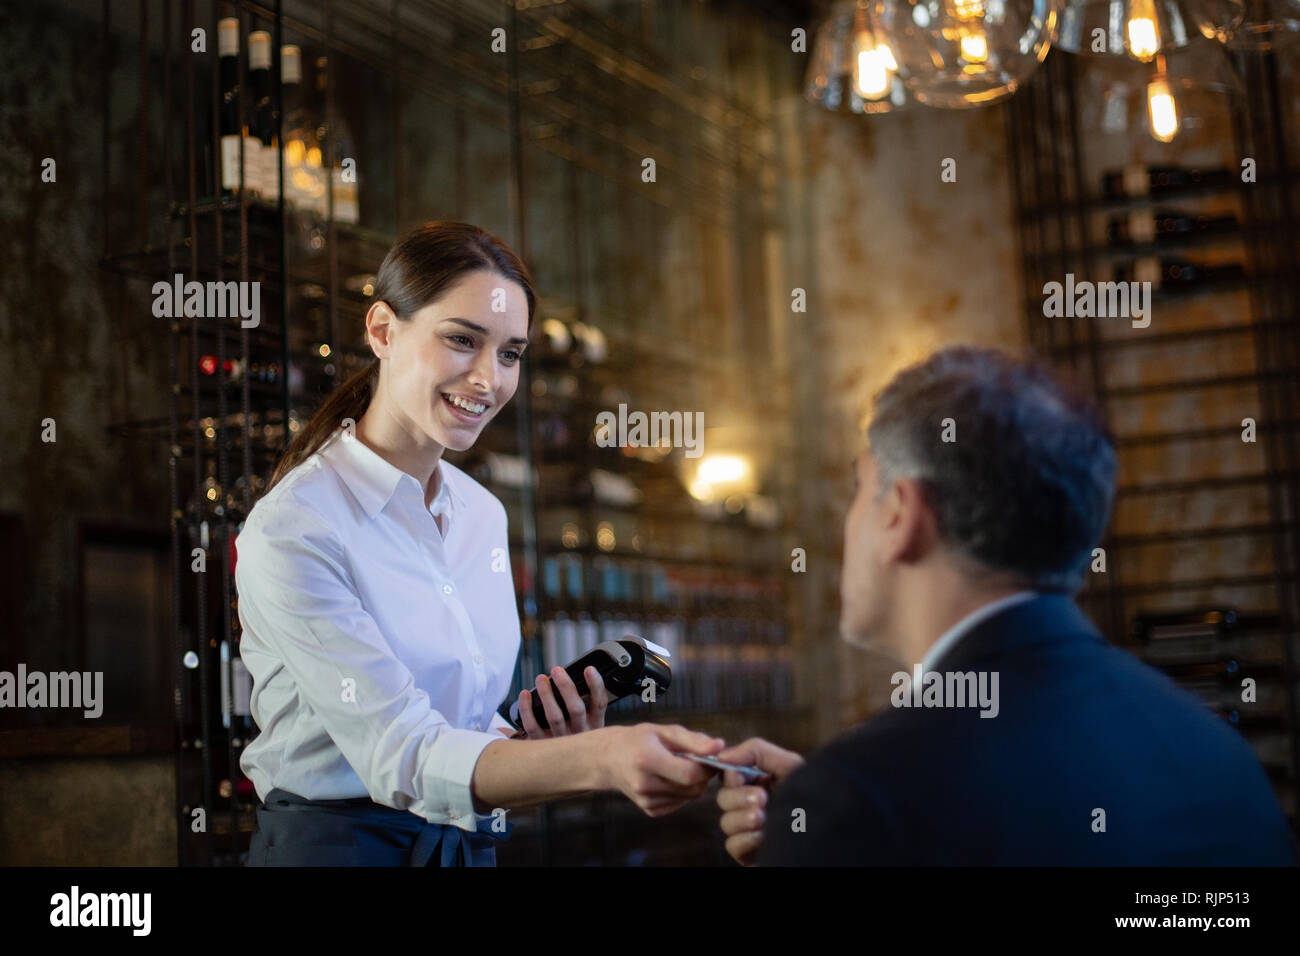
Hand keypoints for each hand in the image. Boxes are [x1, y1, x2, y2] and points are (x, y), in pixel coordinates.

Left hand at [514, 665, 608, 737]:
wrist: (564, 767)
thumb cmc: (576, 737)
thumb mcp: (589, 724)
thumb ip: (586, 703)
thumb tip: (579, 675)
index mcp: (594, 725)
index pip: (599, 704)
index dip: (596, 686)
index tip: (589, 669)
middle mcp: (580, 734)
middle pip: (576, 709)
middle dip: (566, 687)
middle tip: (556, 670)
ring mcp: (562, 742)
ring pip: (554, 716)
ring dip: (546, 695)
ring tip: (541, 679)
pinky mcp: (543, 746)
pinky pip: (533, 727)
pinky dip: (527, 709)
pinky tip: (525, 694)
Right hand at [595, 724, 725, 817]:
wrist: (609, 759)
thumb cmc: (639, 740)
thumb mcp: (664, 731)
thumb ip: (694, 740)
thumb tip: (721, 747)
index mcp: (647, 760)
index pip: (690, 774)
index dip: (707, 767)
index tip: (711, 756)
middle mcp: (645, 784)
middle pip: (693, 788)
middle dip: (703, 775)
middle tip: (698, 759)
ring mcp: (646, 801)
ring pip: (690, 797)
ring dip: (694, 783)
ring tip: (681, 766)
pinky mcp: (650, 810)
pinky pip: (680, 803)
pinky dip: (683, 791)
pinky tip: (671, 778)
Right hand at [715, 737, 804, 865]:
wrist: (832, 830)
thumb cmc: (816, 793)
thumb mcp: (788, 764)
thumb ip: (756, 751)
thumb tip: (722, 755)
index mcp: (757, 782)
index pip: (728, 774)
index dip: (729, 774)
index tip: (740, 776)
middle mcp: (751, 804)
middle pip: (723, 798)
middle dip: (739, 797)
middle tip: (762, 799)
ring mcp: (749, 829)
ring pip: (726, 822)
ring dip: (742, 818)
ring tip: (764, 818)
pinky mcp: (750, 852)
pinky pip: (732, 845)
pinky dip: (745, 839)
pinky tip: (764, 836)